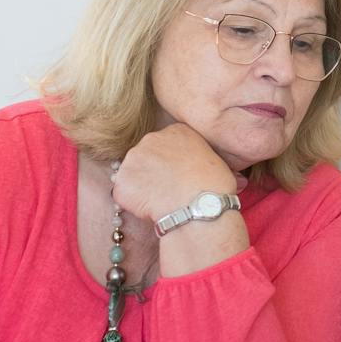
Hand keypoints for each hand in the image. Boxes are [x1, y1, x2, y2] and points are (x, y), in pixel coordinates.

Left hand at [111, 124, 237, 222]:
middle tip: (170, 189)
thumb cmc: (215, 185)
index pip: (166, 144)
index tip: (180, 175)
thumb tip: (216, 170)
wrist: (200, 205)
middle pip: (146, 156)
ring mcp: (132, 160)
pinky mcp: (122, 183)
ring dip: (143, 186)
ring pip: (133, 174)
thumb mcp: (219, 161)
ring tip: (162, 201)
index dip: (172, 162)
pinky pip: (124, 194)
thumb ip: (204, 158)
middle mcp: (150, 139)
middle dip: (153, 172)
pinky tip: (152, 209)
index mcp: (176, 132)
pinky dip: (134, 203)